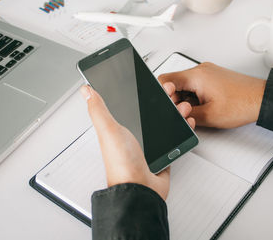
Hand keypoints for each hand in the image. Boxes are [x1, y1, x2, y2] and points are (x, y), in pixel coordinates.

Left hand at [80, 85, 194, 199]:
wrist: (140, 189)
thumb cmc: (121, 164)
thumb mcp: (108, 130)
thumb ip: (98, 109)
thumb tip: (86, 91)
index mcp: (118, 129)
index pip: (129, 104)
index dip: (140, 91)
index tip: (150, 81)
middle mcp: (133, 136)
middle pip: (150, 112)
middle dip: (162, 100)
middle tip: (170, 93)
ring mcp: (148, 146)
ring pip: (164, 123)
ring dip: (175, 112)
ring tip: (182, 106)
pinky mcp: (162, 155)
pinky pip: (175, 138)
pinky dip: (183, 129)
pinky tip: (186, 122)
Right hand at [158, 62, 265, 128]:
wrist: (262, 100)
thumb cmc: (242, 105)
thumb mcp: (207, 116)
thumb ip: (184, 114)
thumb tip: (173, 114)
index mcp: (196, 76)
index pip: (165, 80)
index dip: (161, 94)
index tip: (166, 105)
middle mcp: (201, 70)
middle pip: (174, 84)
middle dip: (176, 100)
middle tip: (186, 112)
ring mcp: (208, 72)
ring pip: (185, 86)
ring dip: (186, 100)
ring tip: (199, 110)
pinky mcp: (214, 77)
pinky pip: (196, 85)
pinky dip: (196, 97)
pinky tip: (205, 106)